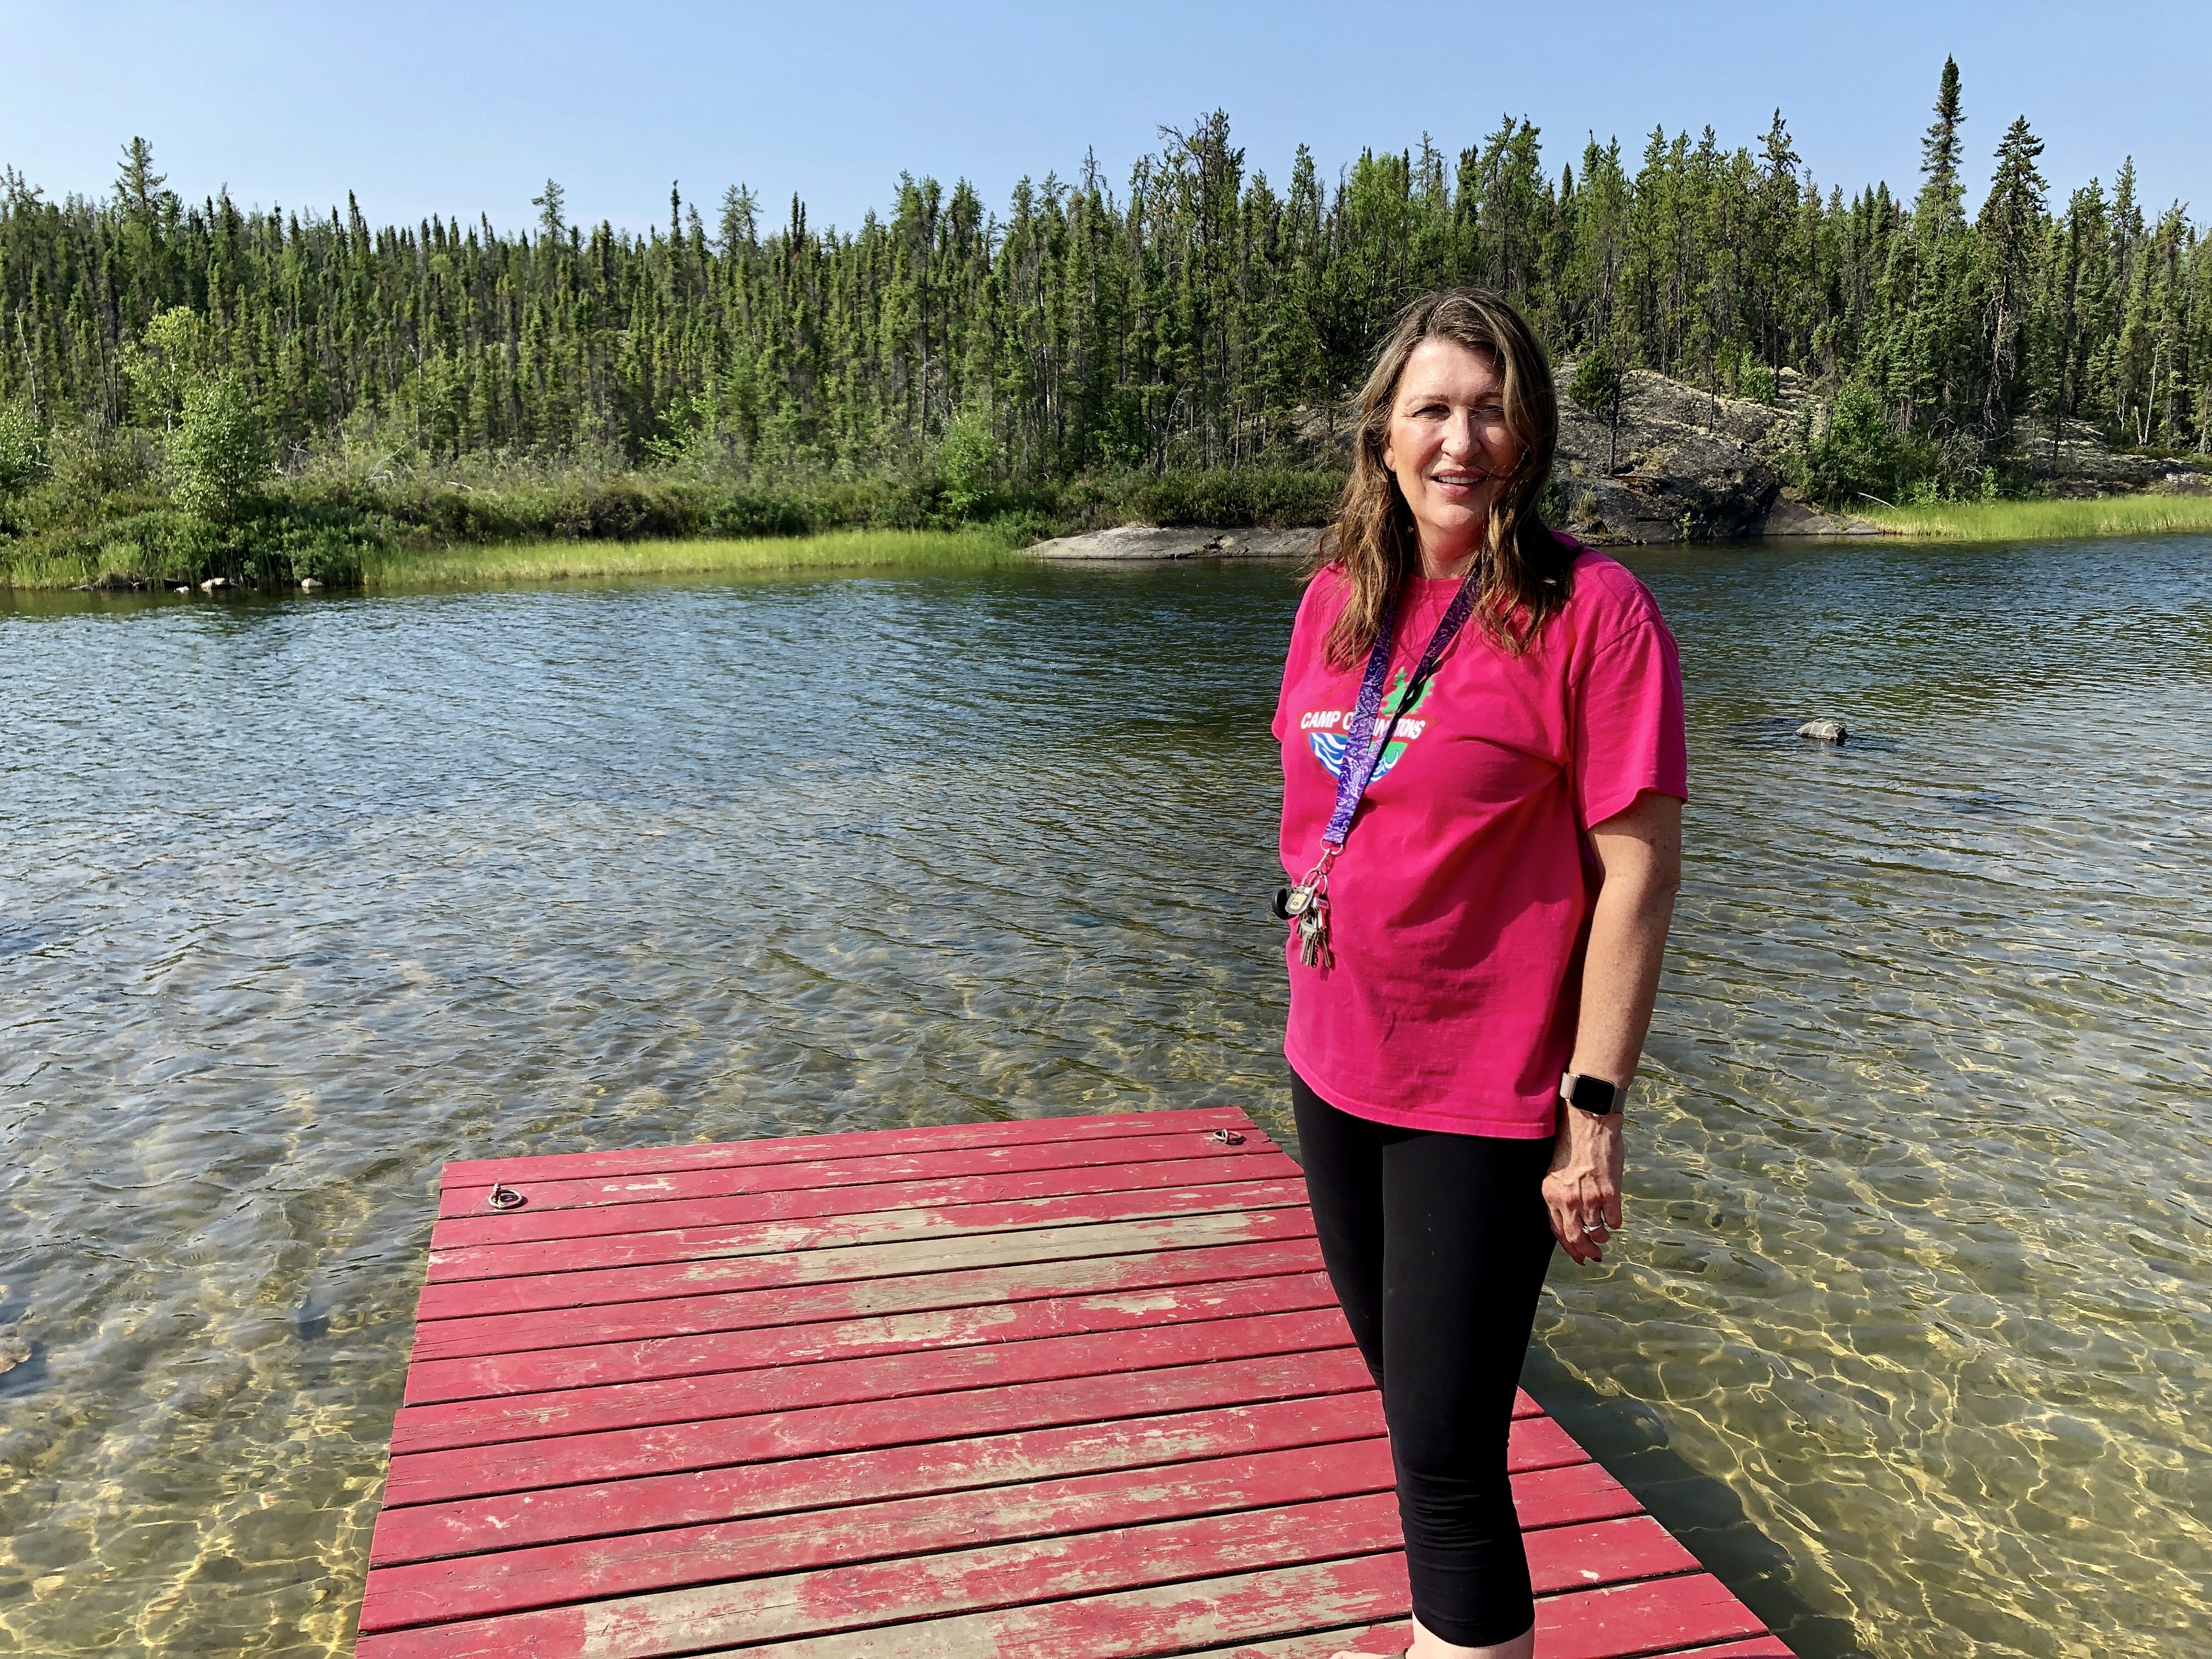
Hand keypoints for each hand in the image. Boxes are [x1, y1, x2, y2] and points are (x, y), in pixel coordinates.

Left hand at [1543, 1105, 1623, 1264]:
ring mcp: (1589, 1197)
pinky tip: (1614, 1217)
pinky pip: (1614, 1220)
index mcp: (1550, 1193)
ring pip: (1596, 1231)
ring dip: (1602, 1236)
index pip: (1557, 1230)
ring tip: (1604, 1233)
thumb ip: (1561, 1195)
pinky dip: (1615, 1223)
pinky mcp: (1610, 1193)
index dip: (1568, 1247)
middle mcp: (1567, 1199)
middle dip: (1586, 1251)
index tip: (1578, 1256)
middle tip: (1595, 1255)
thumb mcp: (1558, 1172)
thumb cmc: (1574, 1144)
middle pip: (1575, 1237)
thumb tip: (1570, 1219)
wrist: (1590, 1124)